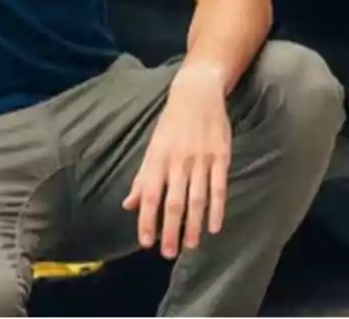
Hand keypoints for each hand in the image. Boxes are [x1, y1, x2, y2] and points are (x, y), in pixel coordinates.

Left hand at [123, 66, 231, 259]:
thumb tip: (128, 205)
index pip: (150, 194)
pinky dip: (217, 208)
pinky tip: (214, 227)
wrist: (196, 94)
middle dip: (170, 229)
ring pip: (197, 198)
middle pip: (174, 201)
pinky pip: (219, 187)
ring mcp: (200, 159)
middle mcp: (177, 161)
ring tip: (191, 245)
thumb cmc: (170, 125)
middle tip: (168, 253)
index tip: (145, 242)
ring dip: (194, 224)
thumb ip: (142, 178)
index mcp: (157, 159)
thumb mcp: (152, 148)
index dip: (147, 219)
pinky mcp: (220, 156)